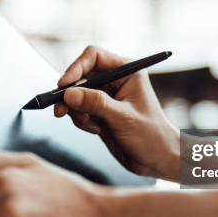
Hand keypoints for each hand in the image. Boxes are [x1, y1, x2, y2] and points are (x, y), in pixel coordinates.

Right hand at [54, 46, 179, 179]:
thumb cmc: (151, 135)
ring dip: (76, 110)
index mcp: (127, 71)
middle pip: (81, 75)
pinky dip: (81, 120)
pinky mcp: (100, 112)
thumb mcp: (123, 118)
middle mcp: (116, 80)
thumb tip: (69, 94)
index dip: (76, 68)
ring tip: (89, 125)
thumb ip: (96, 104)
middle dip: (70, 93)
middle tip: (60, 110)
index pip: (94, 56)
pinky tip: (95, 129)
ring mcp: (106, 96)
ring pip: (77, 94)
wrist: (157, 160)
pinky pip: (79, 110)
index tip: (64, 85)